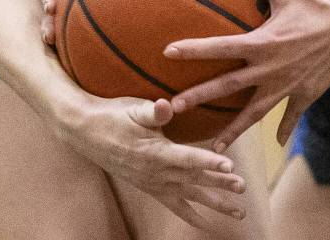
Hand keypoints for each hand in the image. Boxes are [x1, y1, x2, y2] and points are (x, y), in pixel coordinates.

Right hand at [59, 92, 247, 228]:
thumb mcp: (132, 108)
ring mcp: (154, 182)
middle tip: (242, 187)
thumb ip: (152, 111)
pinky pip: (174, 206)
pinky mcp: (150, 187)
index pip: (188, 158)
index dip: (210, 161)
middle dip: (220, 183)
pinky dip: (192, 215)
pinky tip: (207, 224)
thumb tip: (166, 105)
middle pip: (194, 179)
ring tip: (238, 213)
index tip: (230, 166)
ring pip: (190, 196)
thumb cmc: (113, 116)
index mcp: (156, 152)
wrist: (87, 132)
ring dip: (214, 204)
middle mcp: (157, 172)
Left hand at [164, 0, 329, 149]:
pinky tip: (278, 142)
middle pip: (227, 87)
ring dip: (233, 130)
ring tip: (215, 148)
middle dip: (198, 97)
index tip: (168, 53)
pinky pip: (291, 115)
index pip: (220, 46)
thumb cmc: (317, 7)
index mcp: (261, 42)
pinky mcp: (305, 94)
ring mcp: (287, 85)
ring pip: (254, 113)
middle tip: (172, 109)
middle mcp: (269, 68)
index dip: (194, 49)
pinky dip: (285, 129)